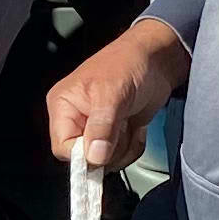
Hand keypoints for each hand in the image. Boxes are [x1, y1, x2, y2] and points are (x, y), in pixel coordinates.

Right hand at [46, 19, 190, 173]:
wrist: (156, 59)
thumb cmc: (129, 63)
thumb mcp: (112, 94)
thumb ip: (102, 127)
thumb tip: (93, 156)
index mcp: (63, 105)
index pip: (63, 147)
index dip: (84, 154)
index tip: (105, 148)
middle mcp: (76, 118)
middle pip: (85, 158)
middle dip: (110, 149)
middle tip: (121, 125)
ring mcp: (96, 127)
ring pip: (106, 160)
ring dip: (124, 146)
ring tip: (128, 120)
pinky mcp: (114, 133)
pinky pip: (122, 156)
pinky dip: (133, 145)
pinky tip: (135, 125)